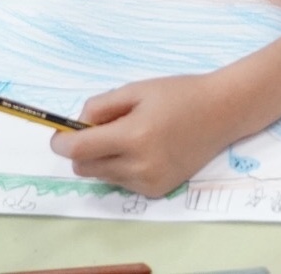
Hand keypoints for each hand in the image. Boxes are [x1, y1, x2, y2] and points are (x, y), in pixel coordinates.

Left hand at [53, 73, 232, 197]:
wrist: (222, 112)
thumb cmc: (180, 94)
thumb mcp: (137, 89)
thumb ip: (100, 107)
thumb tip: (75, 128)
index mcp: (134, 135)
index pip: (80, 150)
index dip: (61, 143)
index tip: (58, 135)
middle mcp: (140, 165)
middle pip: (86, 168)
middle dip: (83, 151)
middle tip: (99, 129)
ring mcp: (149, 182)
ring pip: (103, 176)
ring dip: (103, 159)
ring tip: (129, 136)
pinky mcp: (157, 190)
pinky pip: (123, 182)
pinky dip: (123, 168)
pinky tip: (145, 150)